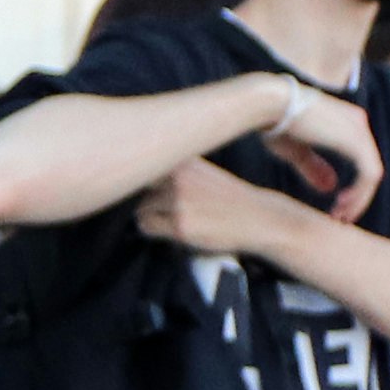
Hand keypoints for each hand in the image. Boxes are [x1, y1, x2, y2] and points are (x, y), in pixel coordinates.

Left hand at [136, 156, 294, 259]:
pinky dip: (154, 230)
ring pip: (140, 210)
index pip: (141, 162)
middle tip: (167, 206)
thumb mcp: (201, 170)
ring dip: (151, 216)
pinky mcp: (180, 225)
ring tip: (177, 217)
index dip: (139, 176)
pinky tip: (176, 227)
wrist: (255, 216)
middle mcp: (179, 177)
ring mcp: (178, 201)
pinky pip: (147, 227)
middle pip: (137, 189)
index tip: (140, 180)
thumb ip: (173, 168)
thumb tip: (134, 171)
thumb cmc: (225, 195)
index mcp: (184, 159)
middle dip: (147, 199)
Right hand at [256, 86, 384, 217]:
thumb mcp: (297, 151)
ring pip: (371, 175)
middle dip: (357, 198)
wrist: (272, 105)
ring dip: (358, 200)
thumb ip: (315, 168)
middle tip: (339, 220)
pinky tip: (341, 205)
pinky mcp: (356, 141)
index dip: (352, 189)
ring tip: (339, 217)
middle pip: (368, 169)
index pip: (360, 161)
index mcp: (347, 123)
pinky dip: (359, 194)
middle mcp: (358, 124)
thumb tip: (331, 187)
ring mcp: (359, 131)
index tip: (334, 209)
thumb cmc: (278, 125)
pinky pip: (368, 175)